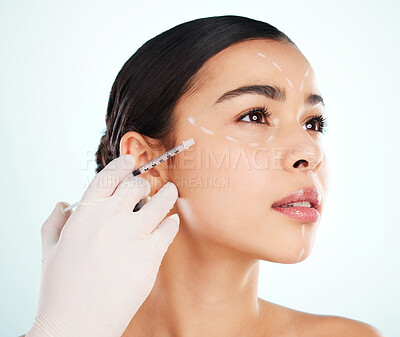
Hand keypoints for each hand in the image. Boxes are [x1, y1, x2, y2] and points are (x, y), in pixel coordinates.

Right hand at [26, 155, 179, 336]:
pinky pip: (168, 228)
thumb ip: (55, 221)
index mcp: (86, 212)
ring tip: (170, 192)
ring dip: (167, 194)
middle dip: (145, 182)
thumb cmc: (60, 287)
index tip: (131, 159)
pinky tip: (170, 224)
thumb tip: (63, 203)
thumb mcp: (49, 249)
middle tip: (150, 185)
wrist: (76, 323)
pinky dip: (171, 223)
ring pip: (160, 202)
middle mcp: (111, 218)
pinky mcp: (150, 255)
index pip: (109, 176)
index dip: (122, 164)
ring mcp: (133, 235)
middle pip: (138, 185)